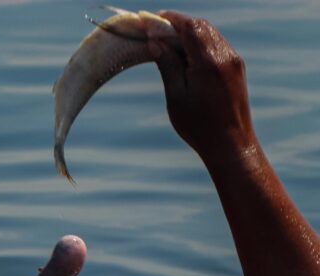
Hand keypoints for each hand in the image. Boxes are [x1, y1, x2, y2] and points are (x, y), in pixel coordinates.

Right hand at [150, 12, 255, 163]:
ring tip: (168, 43)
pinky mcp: (236, 68)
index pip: (188, 26)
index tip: (149, 20)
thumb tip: (156, 43)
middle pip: (200, 26)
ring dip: (189, 33)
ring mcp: (233, 60)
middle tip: (156, 30)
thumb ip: (168, 66)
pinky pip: (217, 45)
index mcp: (208, 63)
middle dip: (177, 24)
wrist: (231, 145)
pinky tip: (186, 55)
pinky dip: (200, 43)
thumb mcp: (176, 97)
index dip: (168, 20)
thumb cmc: (199, 127)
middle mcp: (224, 56)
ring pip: (210, 33)